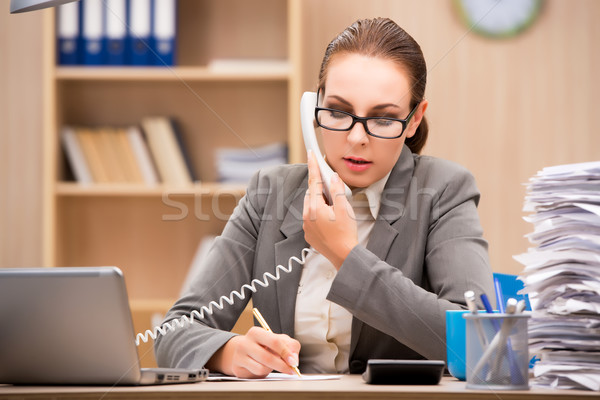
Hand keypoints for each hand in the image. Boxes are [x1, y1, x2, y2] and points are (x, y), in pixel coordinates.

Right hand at [206, 327, 299, 378]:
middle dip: (282, 366)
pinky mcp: (238, 368)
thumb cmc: (262, 345)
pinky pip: (256, 375)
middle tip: (290, 370)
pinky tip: (263, 367)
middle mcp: (245, 343)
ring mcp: (239, 356)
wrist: (241, 351)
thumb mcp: (277, 340)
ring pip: (262, 368)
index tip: (293, 361)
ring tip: (272, 365)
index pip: (274, 341)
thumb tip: (294, 359)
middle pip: (268, 357)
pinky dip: (263, 373)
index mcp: (256, 332)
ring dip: (272, 369)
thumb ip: (289, 346)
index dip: (286, 353)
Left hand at [303, 151, 357, 268]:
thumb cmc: (345, 234)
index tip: (310, 154)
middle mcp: (307, 216)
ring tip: (334, 208)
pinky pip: (311, 218)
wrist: (343, 255)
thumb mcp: (344, 209)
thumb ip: (337, 191)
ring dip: (319, 202)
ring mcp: (307, 226)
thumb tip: (333, 178)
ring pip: (310, 206)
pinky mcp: (309, 234)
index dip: (313, 166)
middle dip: (320, 188)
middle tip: (332, 189)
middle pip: (311, 194)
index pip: (313, 182)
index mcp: (315, 208)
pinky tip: (330, 219)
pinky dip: (318, 214)